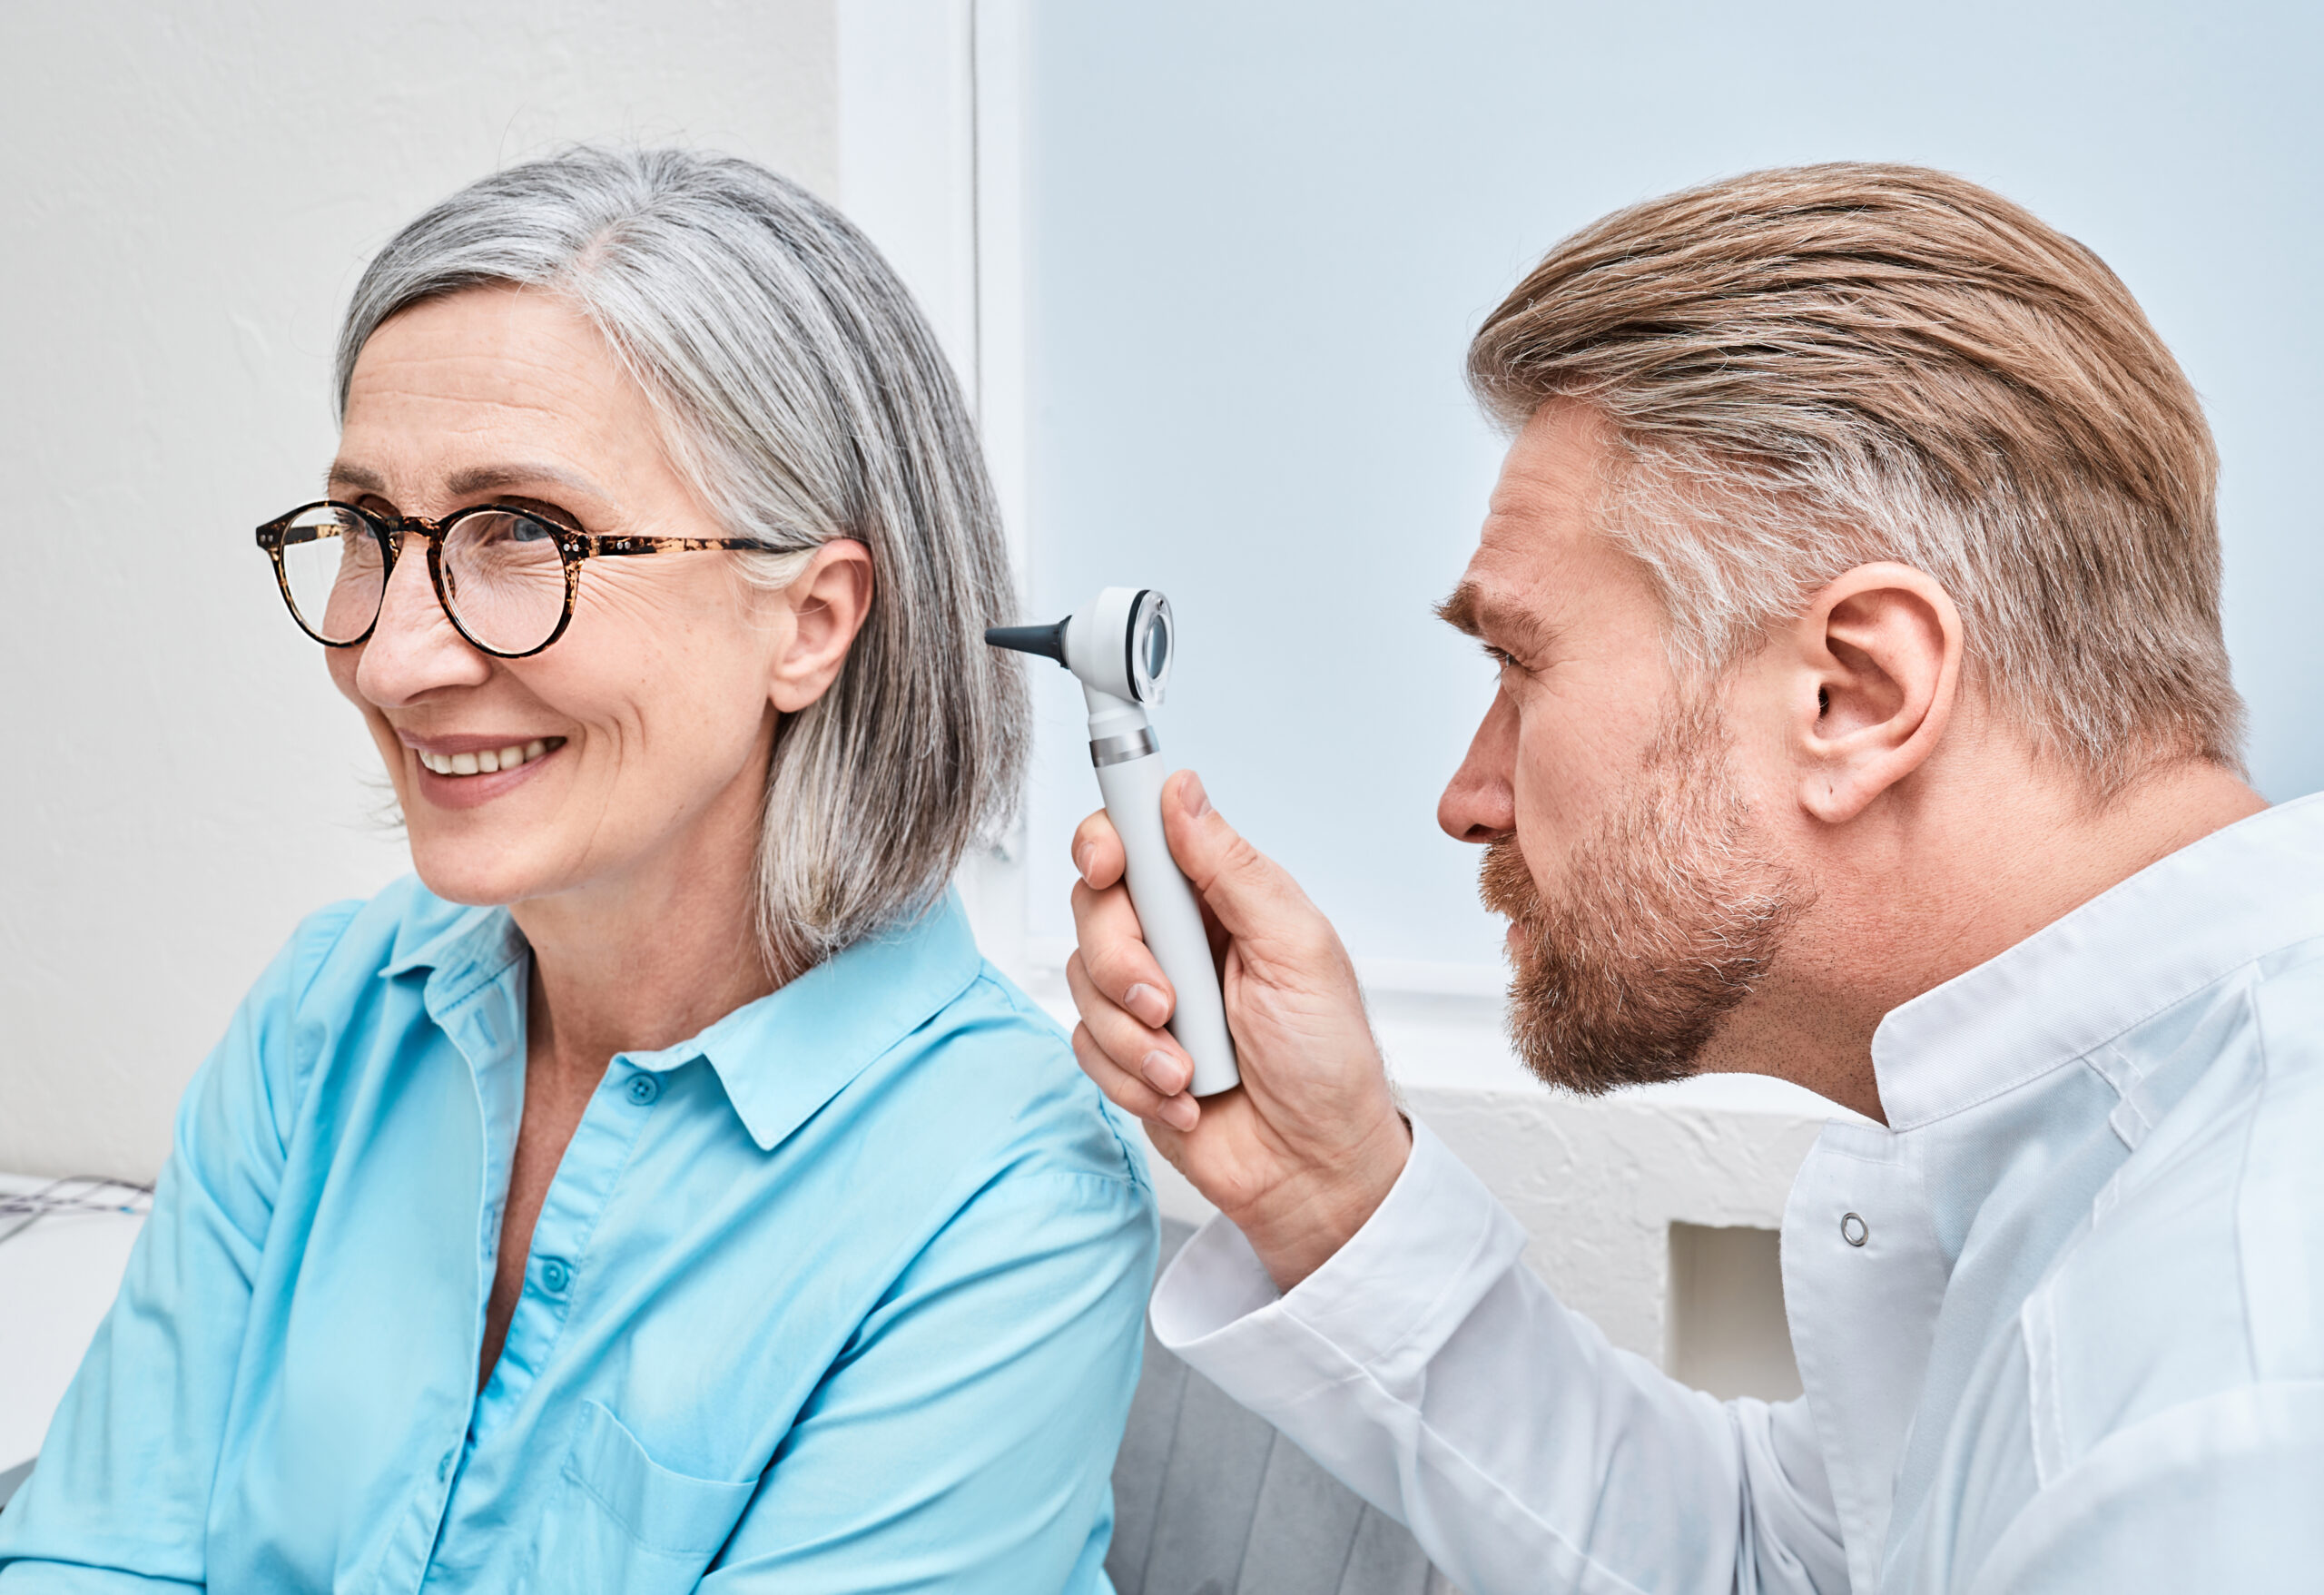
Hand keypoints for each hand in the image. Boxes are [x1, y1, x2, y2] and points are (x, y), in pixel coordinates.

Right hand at [1065, 769, 1410, 1290]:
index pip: (1139, 838)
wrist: (1315, 1168)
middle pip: (1094, 907)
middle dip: (1123, 961)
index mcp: (1221, 898)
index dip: (1108, 841)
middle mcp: (1177, 938)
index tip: (1108, 865)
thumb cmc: (1327, 1061)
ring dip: (1135, 1035)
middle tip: (1169, 1001)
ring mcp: (1146, 996)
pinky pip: (1085, 1046)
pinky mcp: (1125, 1053)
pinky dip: (1133, 1077)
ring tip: (1191, 1067)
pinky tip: (1184, 1094)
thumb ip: (1234, 871)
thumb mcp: (1298, 950)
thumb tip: (1183, 794)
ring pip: (1082, 980)